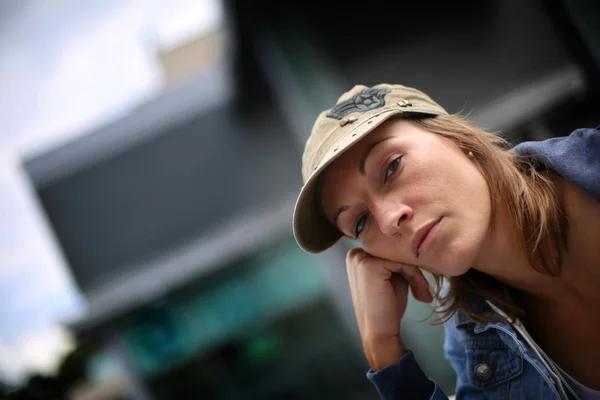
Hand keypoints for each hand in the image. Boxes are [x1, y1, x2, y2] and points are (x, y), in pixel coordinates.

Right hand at [346, 248, 432, 370]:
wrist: (379, 332)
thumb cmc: (386, 308)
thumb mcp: (391, 278)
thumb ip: (395, 261)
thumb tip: (415, 244)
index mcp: (357, 256)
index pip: (389, 250)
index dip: (406, 264)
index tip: (419, 283)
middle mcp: (355, 254)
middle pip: (394, 251)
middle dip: (412, 269)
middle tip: (423, 290)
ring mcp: (360, 258)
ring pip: (400, 256)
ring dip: (416, 275)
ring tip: (423, 293)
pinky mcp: (371, 265)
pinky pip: (403, 263)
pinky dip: (415, 277)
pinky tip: (419, 293)